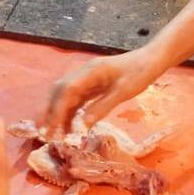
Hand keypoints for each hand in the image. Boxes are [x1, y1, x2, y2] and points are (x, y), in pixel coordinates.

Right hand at [42, 48, 167, 136]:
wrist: (151, 60)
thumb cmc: (139, 73)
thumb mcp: (123, 91)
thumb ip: (102, 107)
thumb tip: (82, 126)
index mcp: (90, 71)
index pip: (65, 91)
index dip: (55, 110)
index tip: (49, 129)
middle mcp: (84, 73)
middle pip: (59, 91)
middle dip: (48, 111)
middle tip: (42, 133)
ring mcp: (87, 78)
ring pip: (65, 96)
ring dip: (57, 113)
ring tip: (53, 134)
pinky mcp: (92, 84)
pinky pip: (76, 98)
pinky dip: (70, 112)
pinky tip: (69, 127)